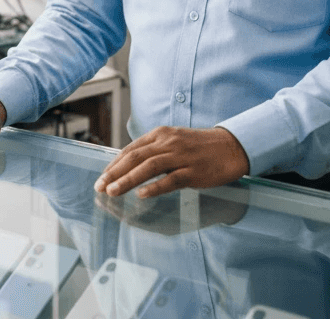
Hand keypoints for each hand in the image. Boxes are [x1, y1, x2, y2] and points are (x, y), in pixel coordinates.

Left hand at [93, 126, 248, 198]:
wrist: (229, 147)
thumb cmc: (199, 147)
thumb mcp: (173, 141)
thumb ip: (153, 149)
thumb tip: (130, 163)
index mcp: (160, 134)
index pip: (131, 149)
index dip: (115, 163)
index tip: (102, 176)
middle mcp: (168, 142)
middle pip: (136, 157)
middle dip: (115, 173)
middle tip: (100, 187)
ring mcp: (180, 156)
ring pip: (148, 167)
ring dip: (128, 180)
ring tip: (113, 192)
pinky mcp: (193, 171)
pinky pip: (171, 179)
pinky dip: (155, 187)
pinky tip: (142, 195)